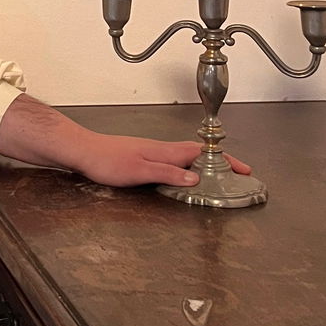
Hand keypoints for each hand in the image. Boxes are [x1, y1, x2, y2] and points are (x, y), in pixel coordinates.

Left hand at [78, 132, 251, 189]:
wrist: (82, 151)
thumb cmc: (106, 160)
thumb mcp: (140, 171)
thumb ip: (168, 173)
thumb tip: (195, 177)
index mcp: (165, 151)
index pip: (201, 152)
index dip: (224, 160)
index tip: (243, 169)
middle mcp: (161, 149)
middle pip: (198, 152)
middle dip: (219, 162)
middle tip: (236, 174)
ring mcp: (152, 152)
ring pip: (186, 156)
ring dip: (204, 164)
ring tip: (217, 177)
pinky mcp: (142, 157)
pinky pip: (173, 161)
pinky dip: (187, 166)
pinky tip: (184, 175)